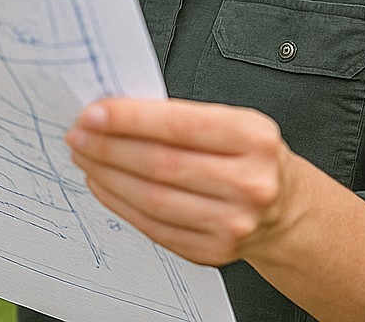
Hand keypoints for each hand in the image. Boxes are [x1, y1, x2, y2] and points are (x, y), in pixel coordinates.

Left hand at [65, 98, 300, 267]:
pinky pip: (152, 227)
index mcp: (254, 138)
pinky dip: (120, 204)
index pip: (179, 126)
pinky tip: (105, 185)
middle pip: (160, 164)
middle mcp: (249, 182)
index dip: (130, 119)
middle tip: (80, 135)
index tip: (94, 113)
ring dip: (107, 176)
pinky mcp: (212, 251)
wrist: (284, 208)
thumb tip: (117, 113)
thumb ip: (182, 118)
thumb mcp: (235, 123)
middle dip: (109, 147)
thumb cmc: (253, 158)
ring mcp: (232, 222)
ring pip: (151, 198)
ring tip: (87, 157)